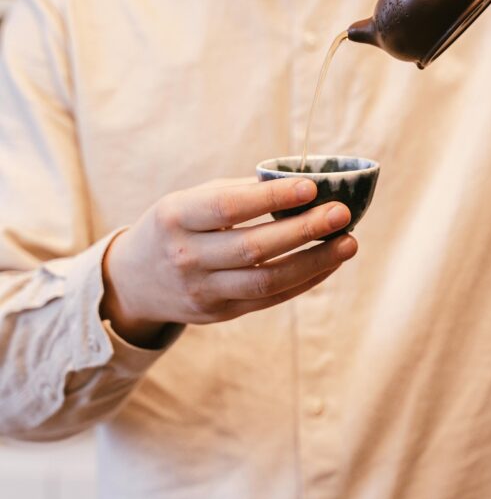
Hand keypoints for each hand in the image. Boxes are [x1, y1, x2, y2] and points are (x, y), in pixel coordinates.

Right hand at [100, 176, 356, 346]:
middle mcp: (186, 257)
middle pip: (253, 247)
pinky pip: (270, 299)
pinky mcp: (220, 314)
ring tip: (348, 243)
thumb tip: (302, 184)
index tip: (312, 187)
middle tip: (342, 213)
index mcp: (176, 217)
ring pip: (267, 281)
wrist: (134, 282)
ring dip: (313, 262)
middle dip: (303, 230)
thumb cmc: (175, 228)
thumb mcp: (189, 202)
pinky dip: (304, 280)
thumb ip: (238, 193)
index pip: (228, 206)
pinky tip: (328, 263)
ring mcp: (203, 291)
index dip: (272, 197)